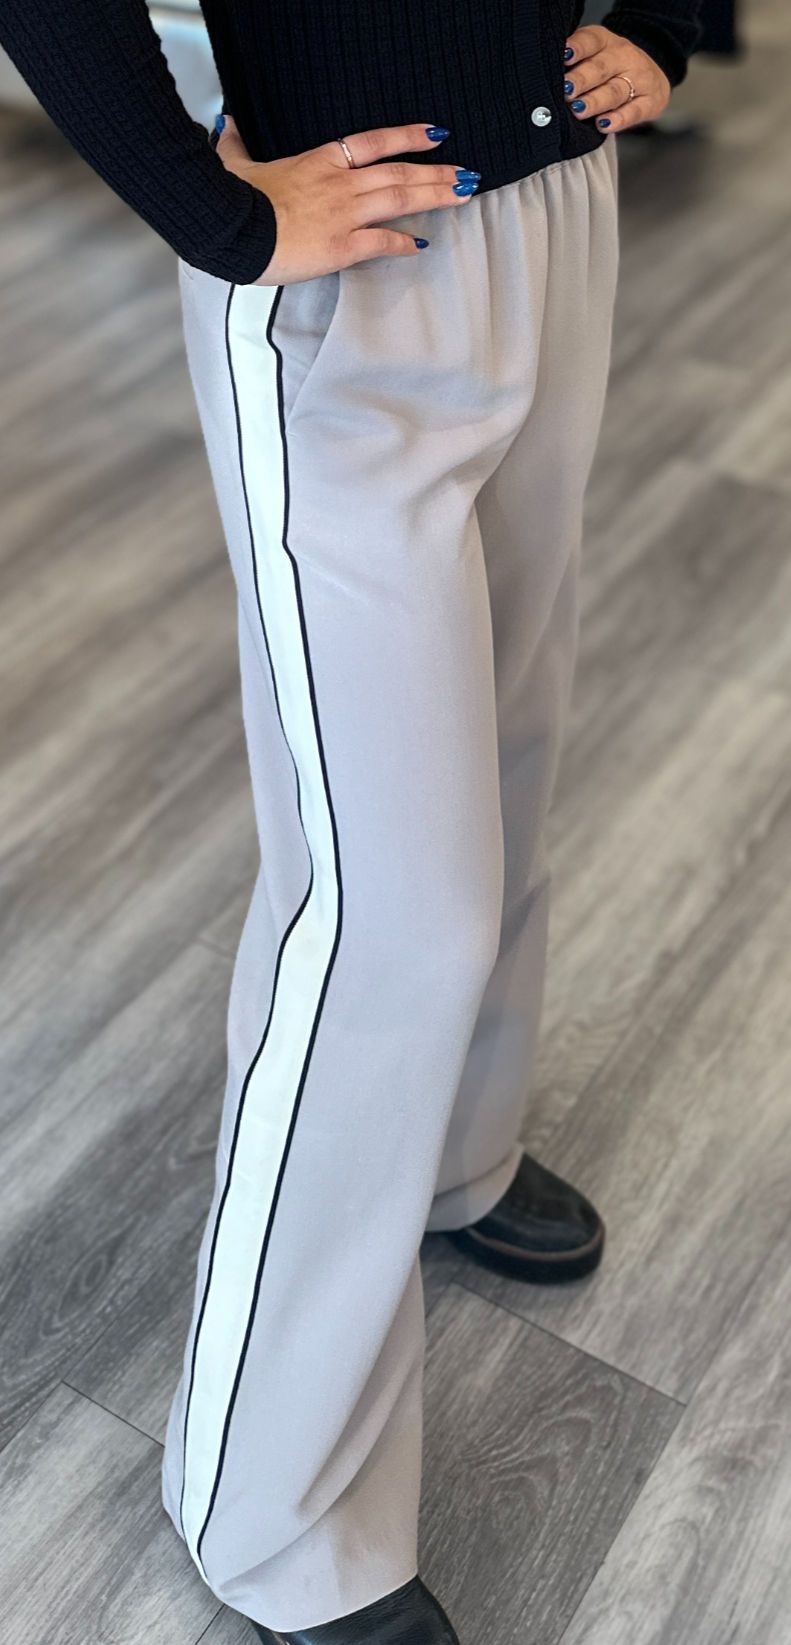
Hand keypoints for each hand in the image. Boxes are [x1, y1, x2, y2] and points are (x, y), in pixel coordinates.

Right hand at [214, 115, 479, 283]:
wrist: (233, 228)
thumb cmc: (234, 198)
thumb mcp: (235, 163)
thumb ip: (235, 145)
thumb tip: (226, 127)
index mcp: (320, 162)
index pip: (374, 142)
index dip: (408, 136)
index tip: (435, 134)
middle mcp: (340, 183)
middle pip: (399, 172)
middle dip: (437, 172)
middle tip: (467, 173)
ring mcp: (345, 214)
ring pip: (400, 199)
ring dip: (435, 197)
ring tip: (462, 196)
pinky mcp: (342, 246)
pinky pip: (382, 242)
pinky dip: (403, 243)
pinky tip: (421, 245)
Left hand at [563, 24, 670, 131]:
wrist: (650, 77)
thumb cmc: (609, 70)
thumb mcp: (593, 57)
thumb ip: (574, 64)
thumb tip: (547, 78)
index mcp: (606, 42)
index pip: (591, 40)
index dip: (578, 48)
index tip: (564, 57)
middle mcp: (624, 57)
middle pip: (602, 68)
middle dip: (582, 80)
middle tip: (566, 91)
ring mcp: (640, 79)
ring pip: (615, 91)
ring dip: (595, 101)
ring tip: (578, 109)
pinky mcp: (650, 102)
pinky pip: (633, 112)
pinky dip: (618, 119)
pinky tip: (603, 124)